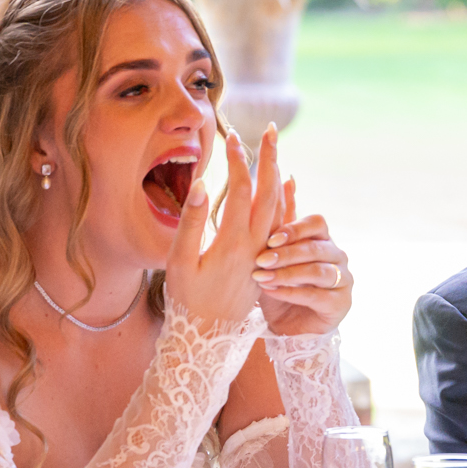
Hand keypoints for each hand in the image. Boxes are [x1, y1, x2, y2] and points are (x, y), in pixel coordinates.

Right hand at [166, 125, 286, 326]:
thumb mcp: (180, 262)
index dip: (237, 160)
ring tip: (275, 149)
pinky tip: (286, 185)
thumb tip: (204, 185)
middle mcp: (256, 246)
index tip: (230, 135)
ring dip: (277, 176)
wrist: (208, 337)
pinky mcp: (266, 261)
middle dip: (270, 158)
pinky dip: (284, 200)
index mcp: (233, 243)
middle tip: (270, 130)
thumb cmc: (187, 299)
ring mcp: (264, 254)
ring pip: (278, 208)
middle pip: (270, 193)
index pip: (242, 190)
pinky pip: (280, 224)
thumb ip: (192, 223)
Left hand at [253, 190, 352, 336]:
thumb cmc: (279, 283)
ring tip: (261, 277)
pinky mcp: (341, 304)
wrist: (286, 325)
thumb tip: (286, 177)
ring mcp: (343, 280)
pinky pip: (317, 295)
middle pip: (317, 247)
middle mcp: (337, 256)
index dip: (295, 228)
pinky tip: (270, 292)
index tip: (270, 238)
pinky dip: (291, 292)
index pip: (317, 223)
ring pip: (318, 271)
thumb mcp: (274, 250)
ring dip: (287, 273)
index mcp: (322, 239)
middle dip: (287, 253)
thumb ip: (281, 219)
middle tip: (260, 259)